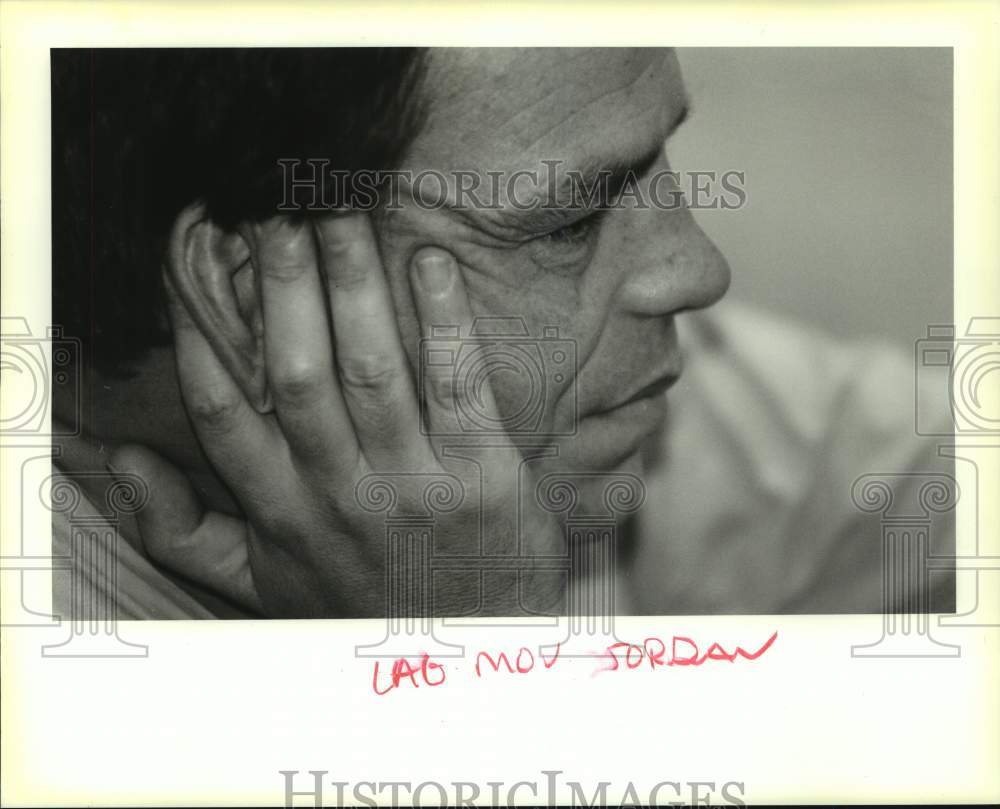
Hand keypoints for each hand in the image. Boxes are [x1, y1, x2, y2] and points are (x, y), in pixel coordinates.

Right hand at [111, 211, 564, 616]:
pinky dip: (446, 323)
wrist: (462, 655)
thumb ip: (184, 531)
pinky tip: (431, 263)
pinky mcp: (483, 476)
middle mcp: (340, 492)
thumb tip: (123, 464)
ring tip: (341, 213)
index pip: (225, 411)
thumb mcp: (260, 584)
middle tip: (273, 207)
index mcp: (282, 510)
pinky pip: (461, 389)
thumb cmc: (359, 602)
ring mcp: (414, 483)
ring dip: (353, 286)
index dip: (204, 332)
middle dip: (281, 286)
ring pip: (373, 370)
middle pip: (297, 374)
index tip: (195, 262)